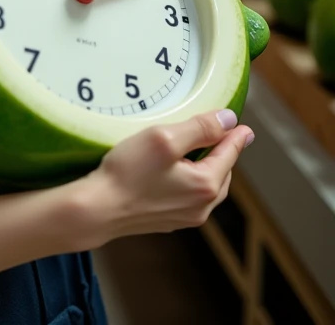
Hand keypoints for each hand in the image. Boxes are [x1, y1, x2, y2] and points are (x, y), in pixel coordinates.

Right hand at [68, 109, 253, 246]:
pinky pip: (190, 198)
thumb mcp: (164, 138)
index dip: (236, 136)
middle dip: (222, 153)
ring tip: (198, 151)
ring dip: (207, 168)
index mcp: (205, 184)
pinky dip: (190, 181)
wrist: (98, 209)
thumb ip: (200, 128)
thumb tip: (229, 121)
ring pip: (206, 188)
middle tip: (219, 134)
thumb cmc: (128, 172)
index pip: (229, 154)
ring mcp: (184, 217)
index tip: (245, 128)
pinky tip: (175, 172)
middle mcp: (200, 206)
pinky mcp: (168, 221)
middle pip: (222, 173)